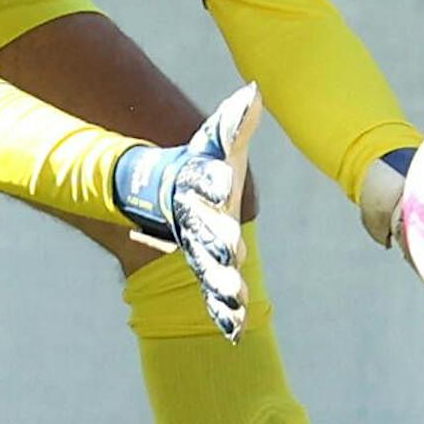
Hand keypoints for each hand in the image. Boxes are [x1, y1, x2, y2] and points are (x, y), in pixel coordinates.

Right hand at [112, 82, 262, 341]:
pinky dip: (224, 314)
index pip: (205, 180)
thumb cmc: (200, 166)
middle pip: (207, 231)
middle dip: (220, 242)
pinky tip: (237, 332)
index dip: (215, 181)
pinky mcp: (207, 272)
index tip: (228, 182)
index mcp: (200, 186)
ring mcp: (199, 250)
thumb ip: (236, 121)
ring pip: (210, 269)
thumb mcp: (217, 143)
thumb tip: (255, 90)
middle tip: (234, 251)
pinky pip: (214, 295)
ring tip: (238, 299)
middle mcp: (197, 221)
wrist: (168, 196)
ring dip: (224, 285)